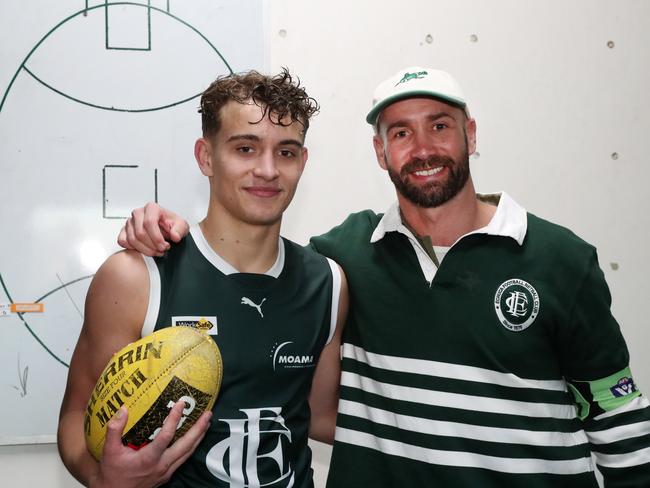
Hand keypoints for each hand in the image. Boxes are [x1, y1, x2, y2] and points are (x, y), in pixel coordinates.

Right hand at [90, 401, 210, 487]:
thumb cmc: (112, 473)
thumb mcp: (109, 451)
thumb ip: (114, 429)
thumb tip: (123, 409)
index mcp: (148, 458)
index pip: (166, 436)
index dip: (175, 419)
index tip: (181, 404)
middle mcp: (161, 465)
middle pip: (186, 445)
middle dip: (199, 429)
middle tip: (208, 414)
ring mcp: (166, 471)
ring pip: (188, 453)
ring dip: (199, 437)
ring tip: (207, 422)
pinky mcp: (167, 475)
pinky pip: (184, 458)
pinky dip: (192, 446)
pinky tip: (195, 438)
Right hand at [117, 203, 188, 256]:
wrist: (166, 228)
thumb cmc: (172, 225)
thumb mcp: (182, 226)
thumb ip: (180, 230)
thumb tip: (175, 236)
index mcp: (152, 208)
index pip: (149, 222)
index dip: (156, 238)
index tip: (164, 246)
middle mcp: (139, 213)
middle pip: (140, 233)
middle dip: (152, 246)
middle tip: (162, 250)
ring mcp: (130, 221)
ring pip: (132, 239)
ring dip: (145, 250)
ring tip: (156, 251)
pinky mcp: (124, 230)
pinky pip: (123, 241)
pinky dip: (133, 248)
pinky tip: (144, 249)